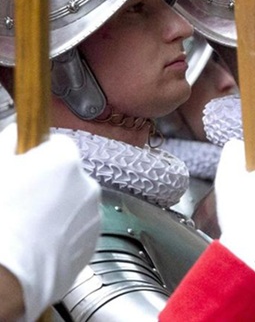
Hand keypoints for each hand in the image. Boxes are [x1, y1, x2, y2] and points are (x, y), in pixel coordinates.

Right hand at [0, 127, 100, 321]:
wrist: (8, 274)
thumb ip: (10, 143)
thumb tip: (18, 133)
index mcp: (65, 161)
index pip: (57, 145)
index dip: (38, 156)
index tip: (23, 168)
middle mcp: (88, 184)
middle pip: (68, 176)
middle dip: (49, 185)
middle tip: (20, 201)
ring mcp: (93, 216)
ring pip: (74, 205)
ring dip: (57, 210)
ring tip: (27, 227)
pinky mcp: (92, 244)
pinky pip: (77, 230)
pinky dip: (62, 234)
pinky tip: (37, 245)